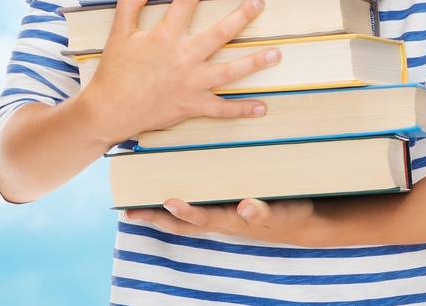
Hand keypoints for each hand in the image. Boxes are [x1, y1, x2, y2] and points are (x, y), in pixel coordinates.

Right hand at [76, 0, 282, 144]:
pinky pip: (222, 109)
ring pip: (230, 71)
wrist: (110, 111)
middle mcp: (184, 58)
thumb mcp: (119, 34)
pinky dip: (242, 109)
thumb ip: (130, 4)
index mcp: (165, 37)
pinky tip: (262, 106)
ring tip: (276, 54)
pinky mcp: (192, 105)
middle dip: (242, 17)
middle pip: (220, 34)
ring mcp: (191, 83)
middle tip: (260, 3)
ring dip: (255, 62)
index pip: (186, 3)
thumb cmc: (114, 71)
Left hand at [124, 197, 322, 245]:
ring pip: (181, 223)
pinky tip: (155, 201)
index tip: (169, 201)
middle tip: (131, 212)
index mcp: (232, 220)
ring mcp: (217, 219)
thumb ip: (264, 212)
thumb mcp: (281, 212)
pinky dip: (169, 211)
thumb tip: (247, 207)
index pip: (204, 218)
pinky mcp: (217, 212)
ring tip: (131, 211)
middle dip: (156, 219)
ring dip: (156, 218)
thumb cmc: (287, 212)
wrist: (295, 221)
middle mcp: (219, 222)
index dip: (185, 212)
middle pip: (183, 224)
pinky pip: (188, 214)